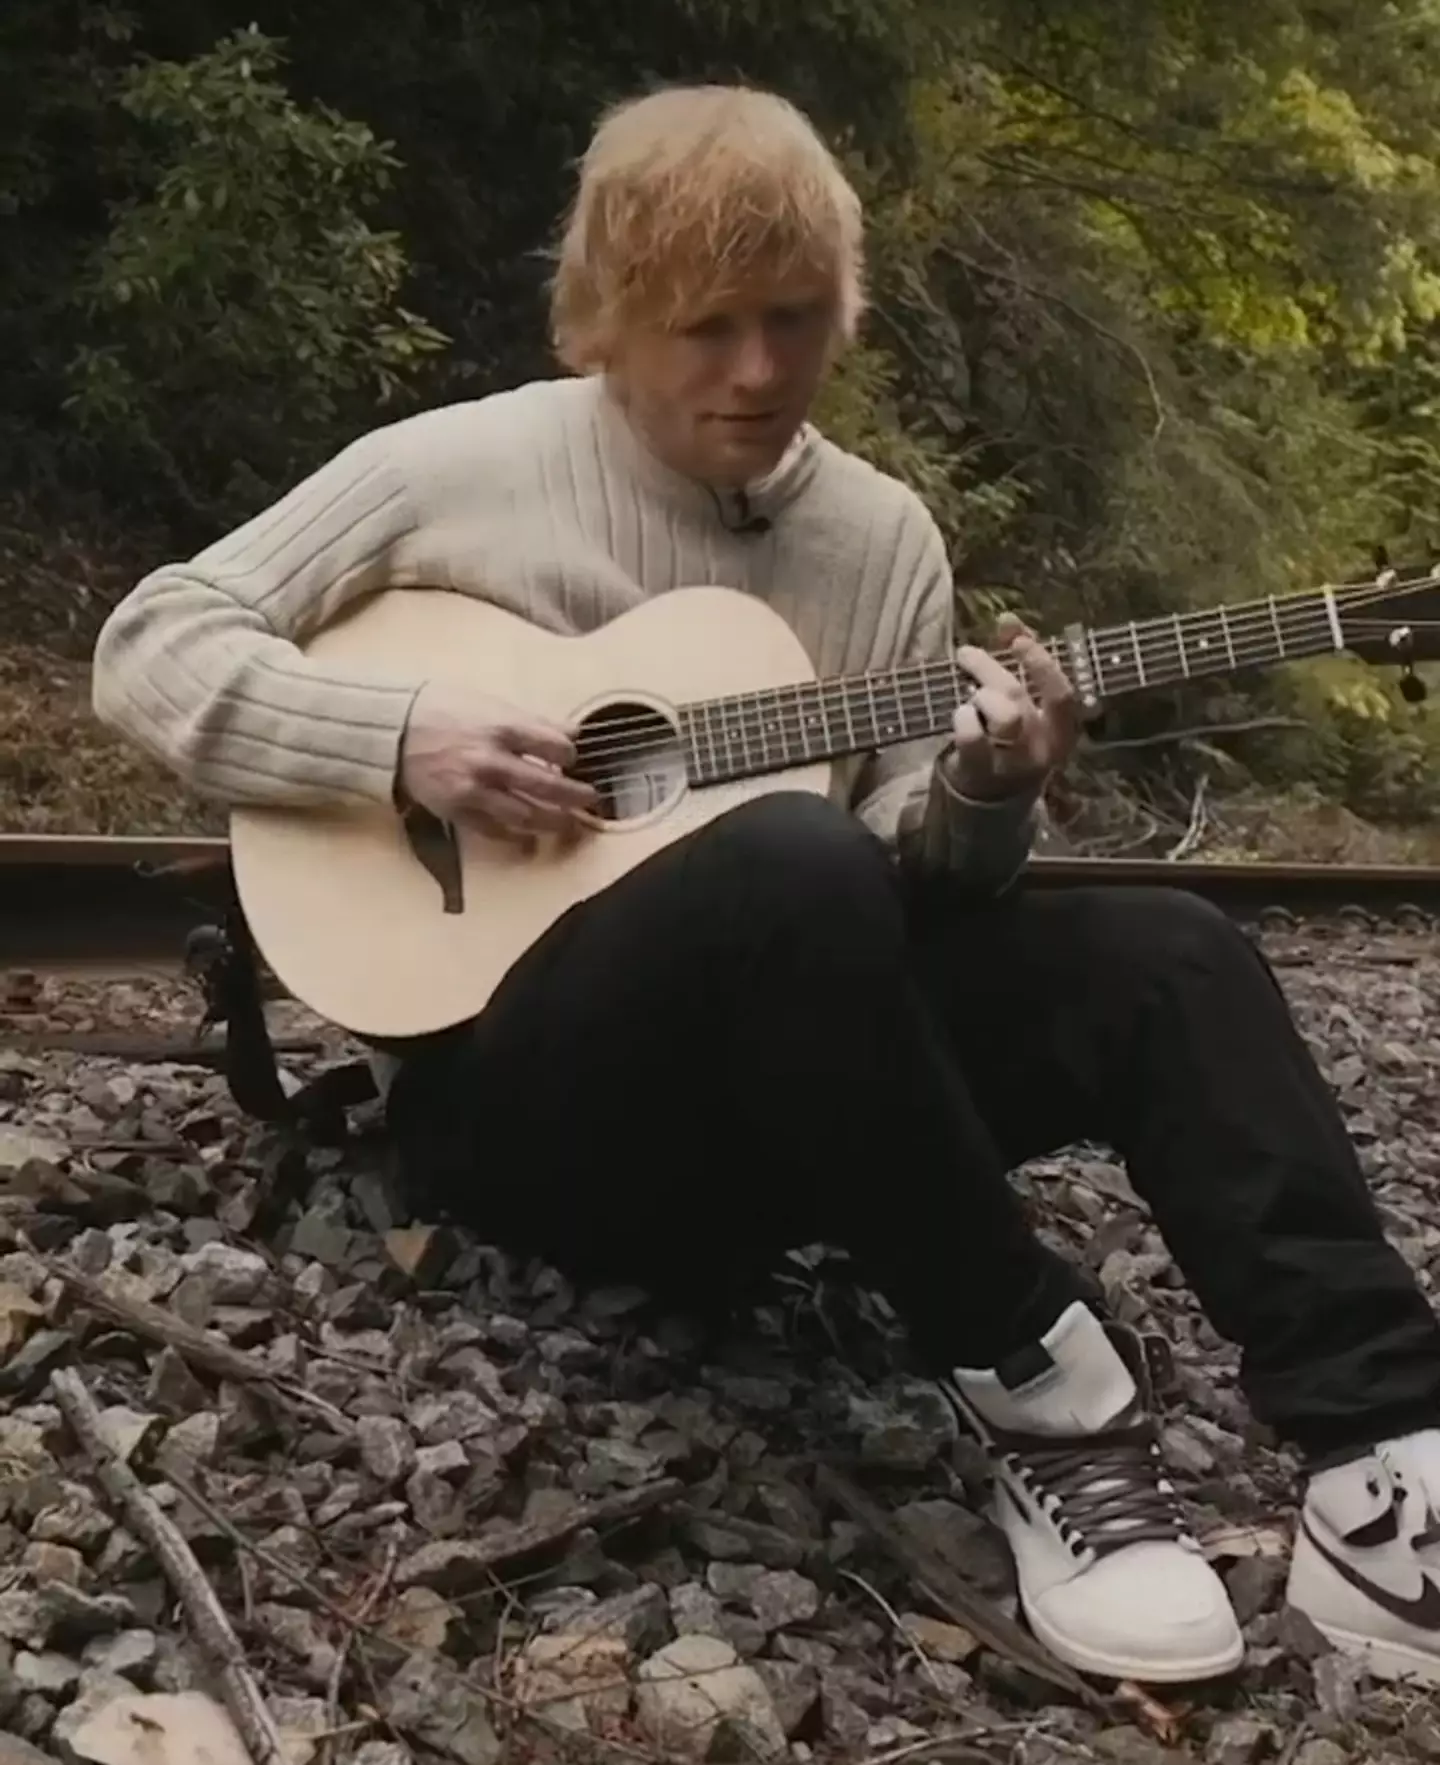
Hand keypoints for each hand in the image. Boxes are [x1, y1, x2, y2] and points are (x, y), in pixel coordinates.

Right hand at [398, 680, 598, 842]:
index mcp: (503, 728)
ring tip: (568, 822)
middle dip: (576, 796)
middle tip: (589, 799)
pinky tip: (529, 838)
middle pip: (549, 787)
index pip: (557, 747)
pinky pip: (496, 830)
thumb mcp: (487, 702)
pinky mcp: (458, 811)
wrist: (388, 730)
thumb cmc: (437, 709)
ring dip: (554, 821)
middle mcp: (492, 761)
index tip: (572, 758)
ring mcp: (475, 790)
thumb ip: (530, 721)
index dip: (571, 754)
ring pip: (527, 815)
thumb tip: (570, 732)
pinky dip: (516, 837)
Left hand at [947, 614, 1079, 801]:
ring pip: (1003, 717)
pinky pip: (973, 739)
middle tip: (966, 654)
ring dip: (980, 695)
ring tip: (969, 695)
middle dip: (989, 669)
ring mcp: (1013, 763)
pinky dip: (963, 719)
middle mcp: (1042, 747)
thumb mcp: (1027, 701)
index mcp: (1061, 729)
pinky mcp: (982, 772)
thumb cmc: (1013, 736)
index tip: (1017, 640)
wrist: (996, 797)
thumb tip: (1008, 619)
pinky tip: (960, 714)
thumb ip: (1022, 659)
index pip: (1061, 692)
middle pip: (1018, 697)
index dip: (1040, 662)